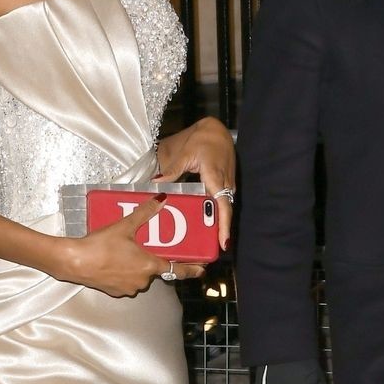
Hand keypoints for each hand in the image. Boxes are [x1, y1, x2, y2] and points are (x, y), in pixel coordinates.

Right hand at [56, 193, 205, 298]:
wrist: (75, 262)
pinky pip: (126, 282)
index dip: (191, 270)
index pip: (176, 270)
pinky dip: (123, 273)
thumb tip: (162, 200)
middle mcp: (143, 280)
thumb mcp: (125, 226)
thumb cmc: (101, 244)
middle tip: (141, 247)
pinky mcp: (115, 292)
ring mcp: (129, 288)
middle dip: (149, 260)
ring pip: (140, 276)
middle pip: (154, 270)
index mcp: (149, 265)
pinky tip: (113, 262)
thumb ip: (145, 213)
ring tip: (122, 253)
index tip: (201, 270)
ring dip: (136, 267)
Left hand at [156, 118, 236, 250]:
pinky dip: (215, 216)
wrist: (217, 131)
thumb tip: (157, 182)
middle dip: (219, 233)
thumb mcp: (185, 154)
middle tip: (208, 253)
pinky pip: (221, 204)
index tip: (223, 243)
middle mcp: (225, 185)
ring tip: (206, 244)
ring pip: (223, 210)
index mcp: (216, 178)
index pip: (223, 206)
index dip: (223, 226)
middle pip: (224, 214)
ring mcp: (227, 186)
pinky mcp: (225, 185)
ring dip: (217, 226)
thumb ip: (172, 170)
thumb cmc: (203, 140)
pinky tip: (204, 225)